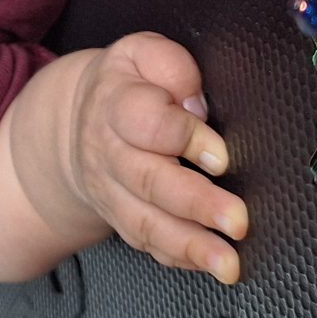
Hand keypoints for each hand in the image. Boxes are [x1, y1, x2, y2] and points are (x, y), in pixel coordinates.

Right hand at [67, 32, 247, 282]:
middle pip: (149, 181)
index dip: (184, 137)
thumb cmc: (125, 85)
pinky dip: (179, 257)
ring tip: (227, 262)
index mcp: (116, 103)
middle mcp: (110, 152)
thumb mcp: (141, 54)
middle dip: (197, 203)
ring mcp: (112, 191)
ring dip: (190, 244)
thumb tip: (196, 101)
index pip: (147, 123)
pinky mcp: (122, 217)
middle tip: (237, 219)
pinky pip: (148, 243)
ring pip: (147, 222)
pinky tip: (208, 263)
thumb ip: (171, 64)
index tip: (220, 154)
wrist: (78, 120)